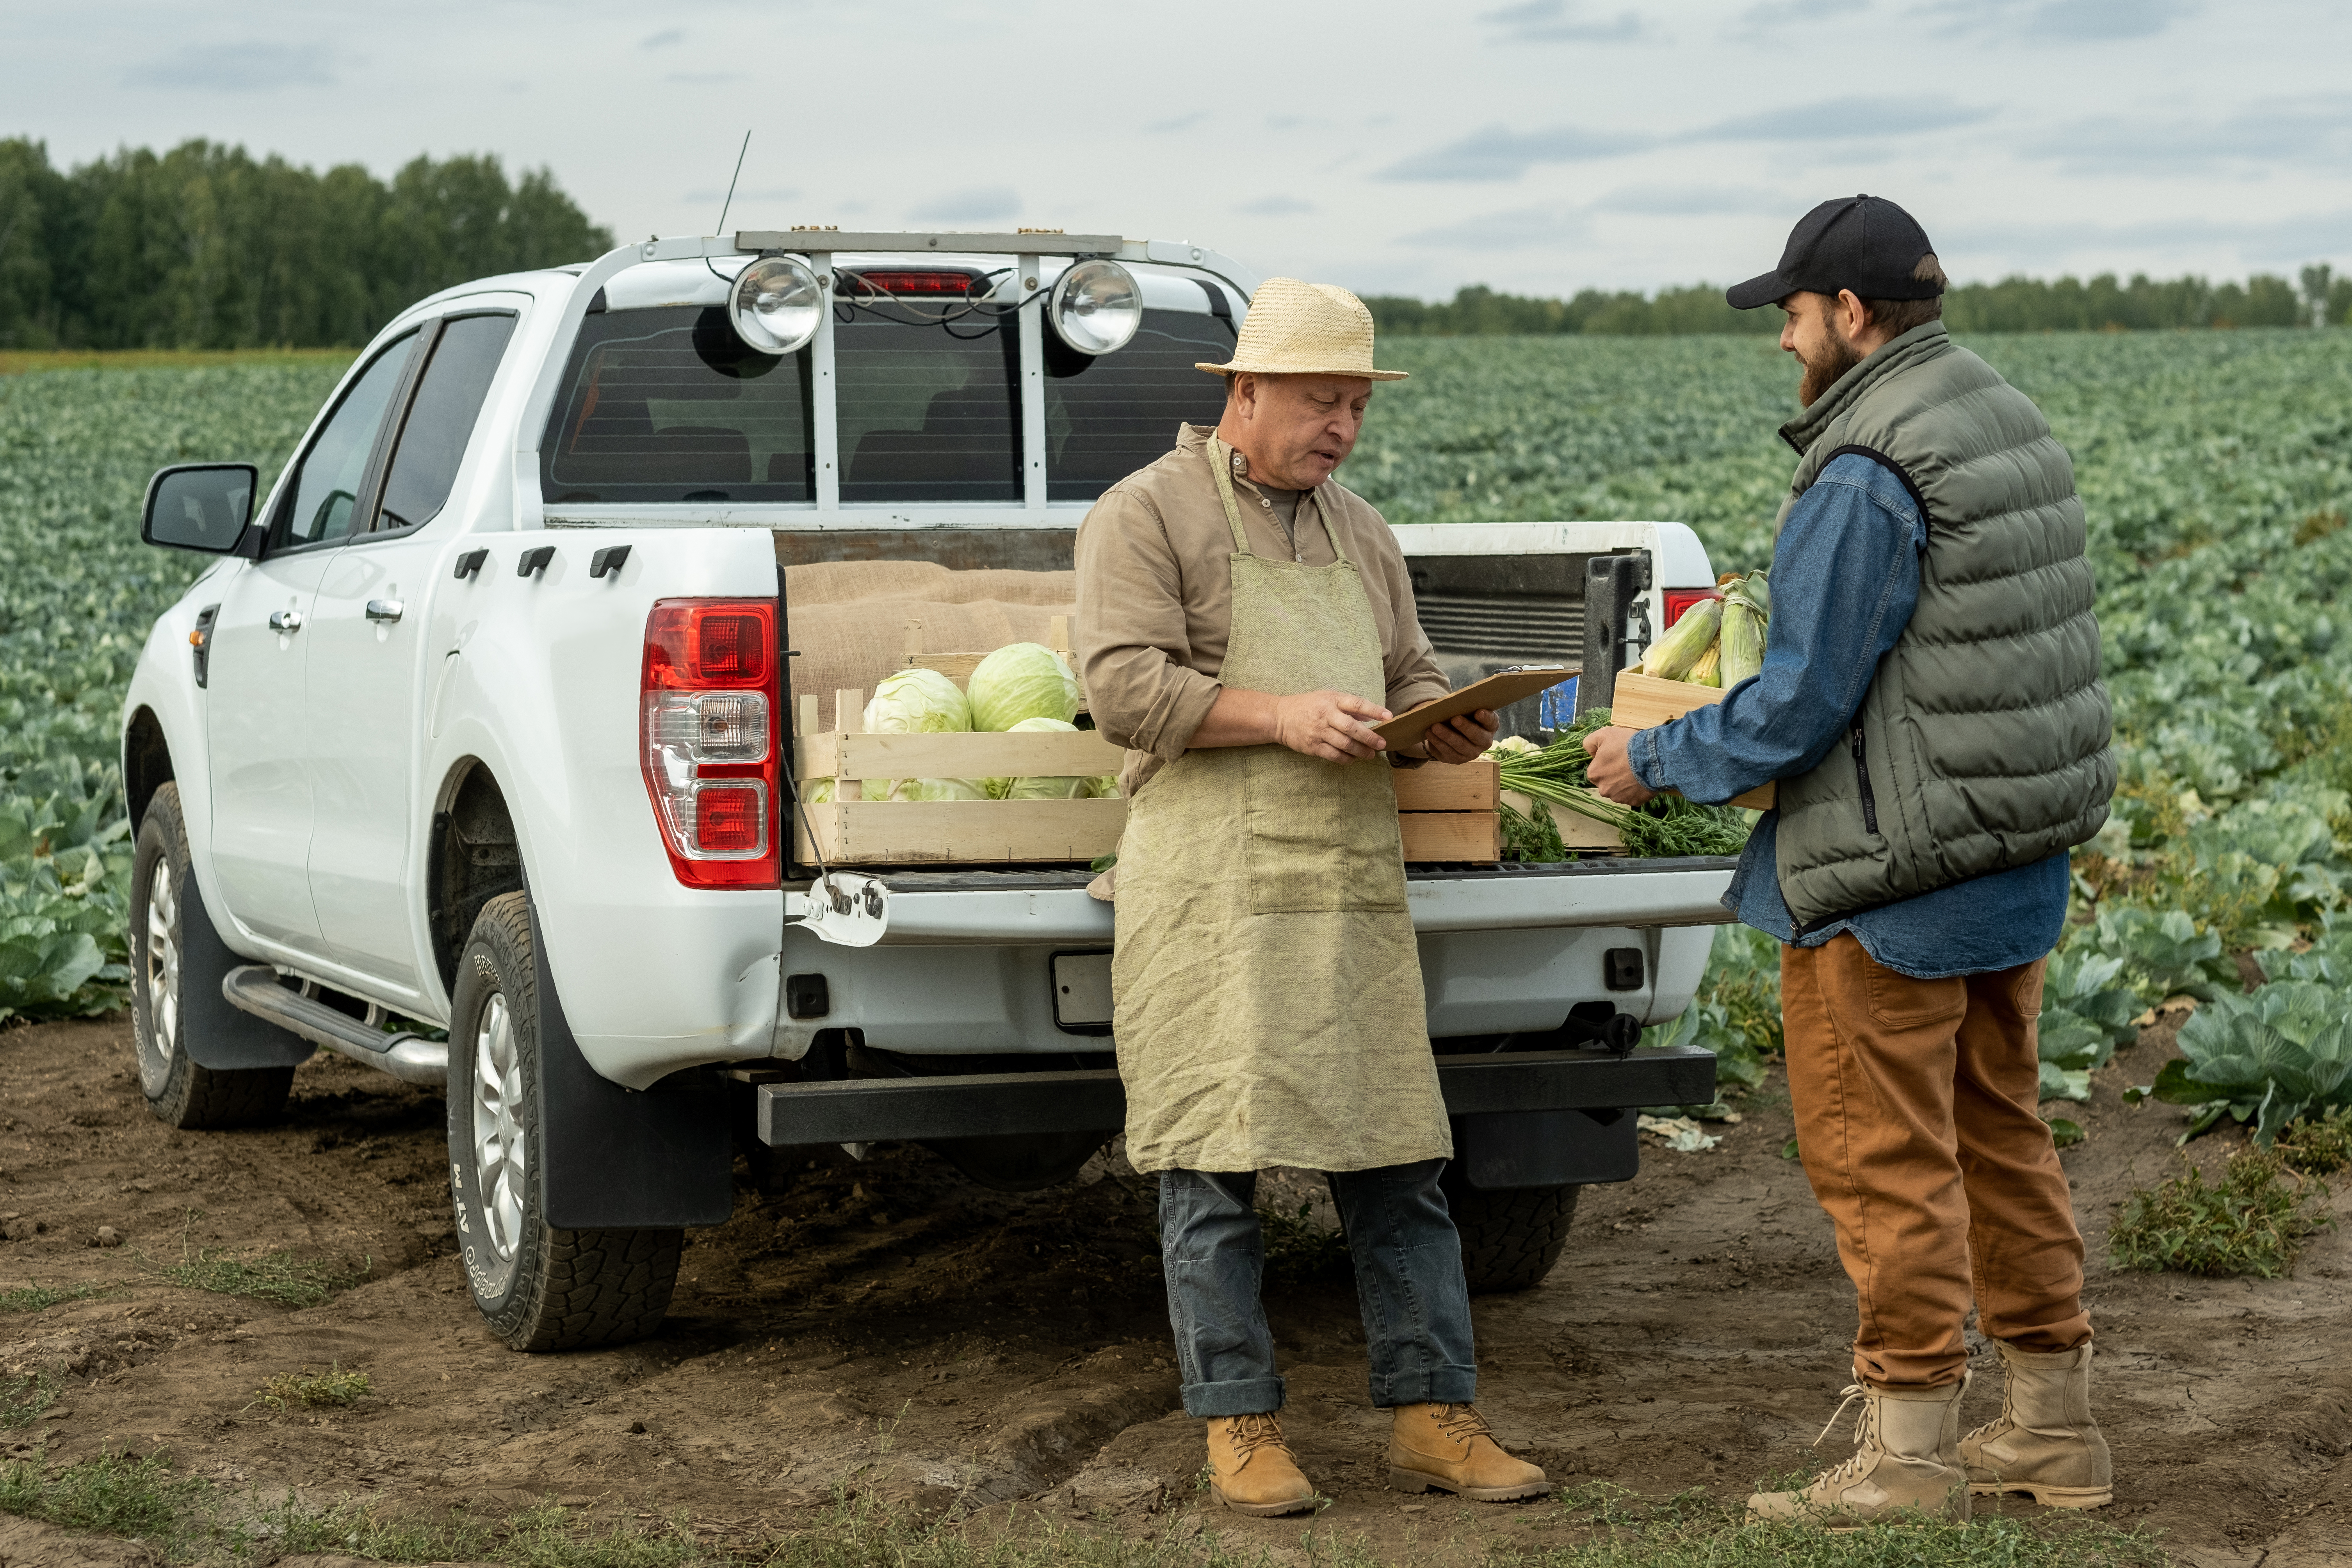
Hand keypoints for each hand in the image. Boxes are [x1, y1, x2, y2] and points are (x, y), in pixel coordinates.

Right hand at [1271, 690, 1391, 760]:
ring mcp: (1319, 732)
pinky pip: (1334, 755)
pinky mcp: (1313, 747)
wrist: (1280, 717)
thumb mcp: (1327, 697)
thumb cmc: (1308, 705)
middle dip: (1370, 737)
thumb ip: (1348, 706)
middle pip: (1352, 728)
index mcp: (1332, 700)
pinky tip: (1353, 758)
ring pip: (1345, 744)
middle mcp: (1326, 715)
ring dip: (1361, 751)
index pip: (1357, 704)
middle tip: (1382, 744)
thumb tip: (1369, 715)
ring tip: (1371, 754)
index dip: (1374, 710)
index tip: (1388, 716)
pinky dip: (1347, 759)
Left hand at [1409, 706, 1497, 763]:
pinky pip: (1447, 752)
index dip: (1486, 718)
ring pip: (1460, 746)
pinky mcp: (1457, 759)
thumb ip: (1467, 707)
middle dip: (1465, 727)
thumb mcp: (1468, 711)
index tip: (1479, 712)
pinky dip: (1437, 742)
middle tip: (1454, 719)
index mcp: (1490, 726)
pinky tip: (1429, 733)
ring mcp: (1471, 753)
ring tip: (1435, 726)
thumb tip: (1454, 702)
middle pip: (1477, 736)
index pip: (1491, 722)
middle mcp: (1484, 742)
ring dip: (1447, 736)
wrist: (1454, 732)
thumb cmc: (1464, 717)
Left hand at [1581, 726, 1655, 805]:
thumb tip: (1591, 753)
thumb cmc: (1627, 744)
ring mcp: (1619, 798)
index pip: (1597, 768)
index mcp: (1594, 774)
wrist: (1653, 757)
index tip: (1618, 755)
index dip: (1607, 761)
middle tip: (1628, 763)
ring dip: (1626, 782)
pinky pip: (1634, 795)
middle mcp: (1603, 789)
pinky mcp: (1634, 802)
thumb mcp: (1604, 734)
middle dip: (1615, 774)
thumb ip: (1590, 743)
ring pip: (1620, 789)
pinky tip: (1643, 779)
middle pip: (1608, 781)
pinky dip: (1637, 789)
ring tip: (1637, 770)